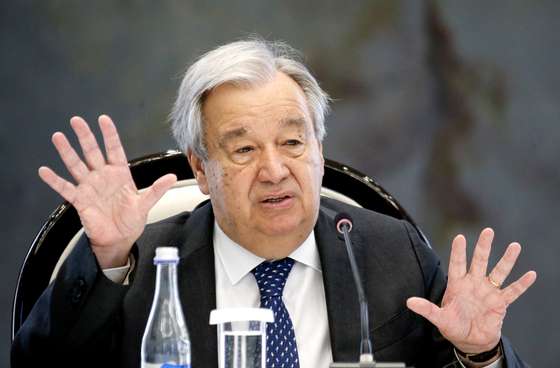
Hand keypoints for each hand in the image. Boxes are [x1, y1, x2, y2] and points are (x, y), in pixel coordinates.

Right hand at [39, 115, 176, 268]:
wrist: (119, 239)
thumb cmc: (131, 220)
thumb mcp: (146, 203)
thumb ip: (157, 189)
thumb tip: (172, 177)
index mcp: (120, 174)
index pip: (114, 149)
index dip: (109, 135)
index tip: (103, 119)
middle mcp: (103, 176)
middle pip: (92, 152)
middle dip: (85, 136)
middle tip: (76, 120)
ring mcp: (90, 187)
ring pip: (76, 165)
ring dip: (67, 152)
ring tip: (58, 137)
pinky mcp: (80, 200)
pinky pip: (65, 188)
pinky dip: (54, 180)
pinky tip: (44, 171)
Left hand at [406, 228, 536, 353]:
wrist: (470, 340)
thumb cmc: (453, 326)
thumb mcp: (439, 318)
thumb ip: (426, 309)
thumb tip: (408, 302)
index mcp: (457, 284)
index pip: (457, 264)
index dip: (458, 252)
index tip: (459, 237)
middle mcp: (474, 283)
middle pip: (479, 261)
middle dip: (483, 247)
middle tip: (488, 231)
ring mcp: (488, 292)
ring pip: (499, 272)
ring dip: (507, 260)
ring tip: (515, 246)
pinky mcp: (500, 303)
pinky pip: (512, 292)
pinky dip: (521, 284)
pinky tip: (530, 274)